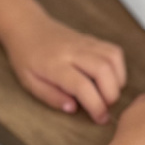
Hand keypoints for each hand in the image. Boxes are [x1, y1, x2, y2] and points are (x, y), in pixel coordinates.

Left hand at [0, 14, 125, 123]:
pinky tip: (110, 79)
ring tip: (108, 94)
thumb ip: (51, 97)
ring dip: (118, 81)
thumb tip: (73, 108)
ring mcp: (85, 42)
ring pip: (113, 59)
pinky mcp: (92, 39)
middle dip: (111, 95)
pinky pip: (114, 51)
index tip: (100, 119)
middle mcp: (73, 51)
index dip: (96, 105)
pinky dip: (118, 68)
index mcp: (54, 65)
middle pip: (104, 70)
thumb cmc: (25, 56)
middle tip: (105, 107)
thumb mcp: (29, 82)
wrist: (27, 26)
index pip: (82, 86)